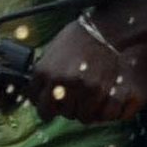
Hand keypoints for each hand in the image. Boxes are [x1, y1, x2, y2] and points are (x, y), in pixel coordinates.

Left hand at [32, 16, 146, 123]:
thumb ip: (44, 71)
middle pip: (61, 113)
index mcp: (44, 72)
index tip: (53, 108)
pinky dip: (103, 114)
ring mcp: (82, 88)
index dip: (47, 108)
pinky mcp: (103, 92)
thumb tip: (38, 92)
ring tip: (91, 101)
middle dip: (68, 109)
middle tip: (76, 100)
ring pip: (82, 117)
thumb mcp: (52, 50)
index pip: (40, 106)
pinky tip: (103, 105)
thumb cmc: (80, 37)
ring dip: (86, 112)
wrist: (108, 29)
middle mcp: (60, 82)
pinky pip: (100, 115)